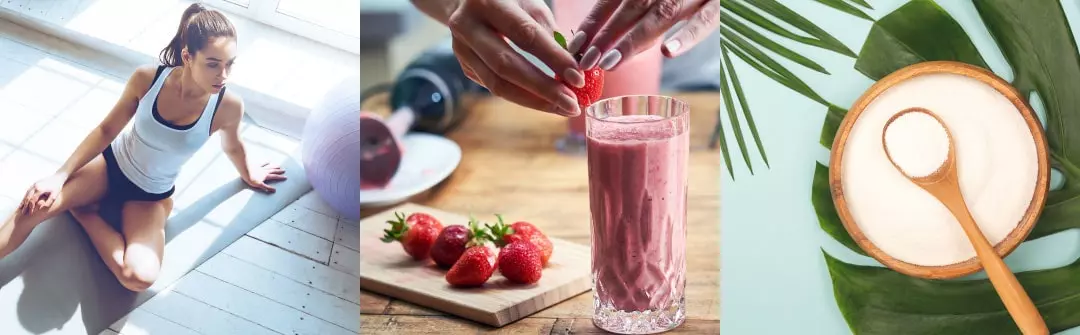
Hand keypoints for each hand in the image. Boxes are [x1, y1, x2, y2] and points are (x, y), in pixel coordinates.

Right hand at [21, 172, 67, 214]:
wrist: (57, 177)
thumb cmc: (57, 187)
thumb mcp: (54, 195)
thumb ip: (48, 202)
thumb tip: (41, 208)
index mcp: (40, 189)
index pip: (33, 200)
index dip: (31, 207)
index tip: (30, 213)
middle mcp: (35, 186)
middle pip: (28, 198)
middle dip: (25, 206)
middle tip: (23, 213)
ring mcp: (34, 185)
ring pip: (26, 194)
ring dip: (23, 201)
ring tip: (20, 208)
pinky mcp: (34, 184)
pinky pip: (28, 191)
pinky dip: (25, 197)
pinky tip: (24, 201)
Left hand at [244, 163, 286, 192]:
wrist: (245, 171)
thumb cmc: (251, 179)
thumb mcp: (259, 185)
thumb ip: (267, 188)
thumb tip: (274, 190)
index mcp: (266, 176)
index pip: (274, 177)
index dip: (280, 177)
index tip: (286, 177)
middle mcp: (265, 171)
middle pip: (273, 171)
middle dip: (279, 171)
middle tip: (284, 170)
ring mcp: (261, 168)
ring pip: (269, 167)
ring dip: (274, 166)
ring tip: (279, 165)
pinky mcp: (256, 166)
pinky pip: (262, 164)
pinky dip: (265, 162)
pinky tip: (268, 161)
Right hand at [447, 0, 584, 115]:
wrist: (465, 2)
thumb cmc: (507, 0)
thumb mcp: (529, 3)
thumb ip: (548, 30)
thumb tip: (572, 65)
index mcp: (487, 3)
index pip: (525, 35)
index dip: (553, 59)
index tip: (578, 78)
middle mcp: (466, 26)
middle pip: (507, 66)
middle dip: (543, 89)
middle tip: (572, 104)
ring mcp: (461, 49)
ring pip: (497, 85)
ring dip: (533, 101)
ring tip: (562, 108)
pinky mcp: (465, 66)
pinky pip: (495, 87)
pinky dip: (522, 97)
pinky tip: (544, 102)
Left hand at [569, 0, 719, 70]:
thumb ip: (633, 6)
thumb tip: (602, 38)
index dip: (594, 21)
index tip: (576, 46)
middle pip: (632, 7)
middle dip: (607, 35)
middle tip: (586, 62)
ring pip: (662, 14)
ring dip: (635, 39)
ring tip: (612, 63)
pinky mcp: (721, 3)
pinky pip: (706, 20)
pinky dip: (688, 35)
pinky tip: (668, 52)